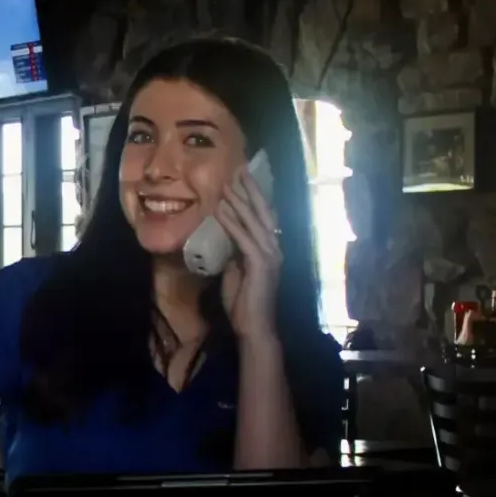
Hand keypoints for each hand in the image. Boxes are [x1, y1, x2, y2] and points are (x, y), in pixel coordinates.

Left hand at [215, 165, 282, 342]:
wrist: (252, 326)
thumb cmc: (243, 302)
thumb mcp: (235, 271)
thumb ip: (234, 253)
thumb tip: (227, 237)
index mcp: (269, 249)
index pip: (263, 217)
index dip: (254, 197)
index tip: (242, 179)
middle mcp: (274, 248)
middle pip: (263, 212)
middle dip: (251, 190)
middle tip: (240, 169)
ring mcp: (270, 256)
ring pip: (254, 222)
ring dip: (240, 202)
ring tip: (227, 184)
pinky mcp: (261, 264)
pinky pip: (244, 239)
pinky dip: (232, 223)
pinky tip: (221, 210)